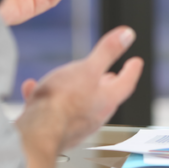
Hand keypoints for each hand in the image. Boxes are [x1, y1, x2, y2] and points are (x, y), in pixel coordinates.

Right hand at [18, 26, 143, 150]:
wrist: (37, 133)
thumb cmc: (63, 102)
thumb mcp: (88, 68)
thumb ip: (107, 52)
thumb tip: (127, 35)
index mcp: (107, 100)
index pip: (126, 83)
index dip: (132, 70)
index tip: (136, 61)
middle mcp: (94, 117)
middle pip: (105, 98)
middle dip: (107, 85)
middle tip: (111, 77)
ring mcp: (74, 126)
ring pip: (79, 106)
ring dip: (78, 93)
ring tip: (74, 82)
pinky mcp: (53, 131)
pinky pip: (51, 111)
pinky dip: (46, 98)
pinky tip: (32, 90)